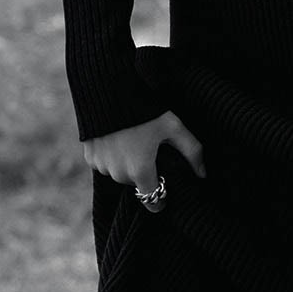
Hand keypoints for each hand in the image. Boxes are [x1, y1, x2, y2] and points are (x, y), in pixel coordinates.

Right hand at [82, 111, 205, 211]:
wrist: (109, 90)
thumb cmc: (146, 109)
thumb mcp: (173, 127)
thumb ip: (192, 151)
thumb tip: (203, 174)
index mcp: (140, 171)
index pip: (152, 201)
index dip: (161, 195)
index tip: (165, 184)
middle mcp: (118, 174)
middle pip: (137, 183)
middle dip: (145, 171)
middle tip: (150, 148)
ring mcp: (101, 167)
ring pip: (120, 173)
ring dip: (127, 163)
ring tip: (134, 139)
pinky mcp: (89, 157)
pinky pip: (105, 164)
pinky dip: (112, 156)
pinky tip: (118, 137)